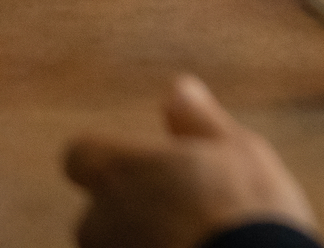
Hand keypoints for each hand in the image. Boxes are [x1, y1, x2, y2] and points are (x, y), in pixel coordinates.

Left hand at [64, 74, 318, 247]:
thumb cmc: (244, 209)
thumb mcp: (236, 148)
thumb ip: (197, 120)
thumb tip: (177, 90)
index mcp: (121, 172)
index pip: (79, 153)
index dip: (108, 154)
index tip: (145, 158)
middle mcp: (99, 220)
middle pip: (101, 206)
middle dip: (135, 204)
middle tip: (190, 202)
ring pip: (118, 240)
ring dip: (143, 235)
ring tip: (197, 233)